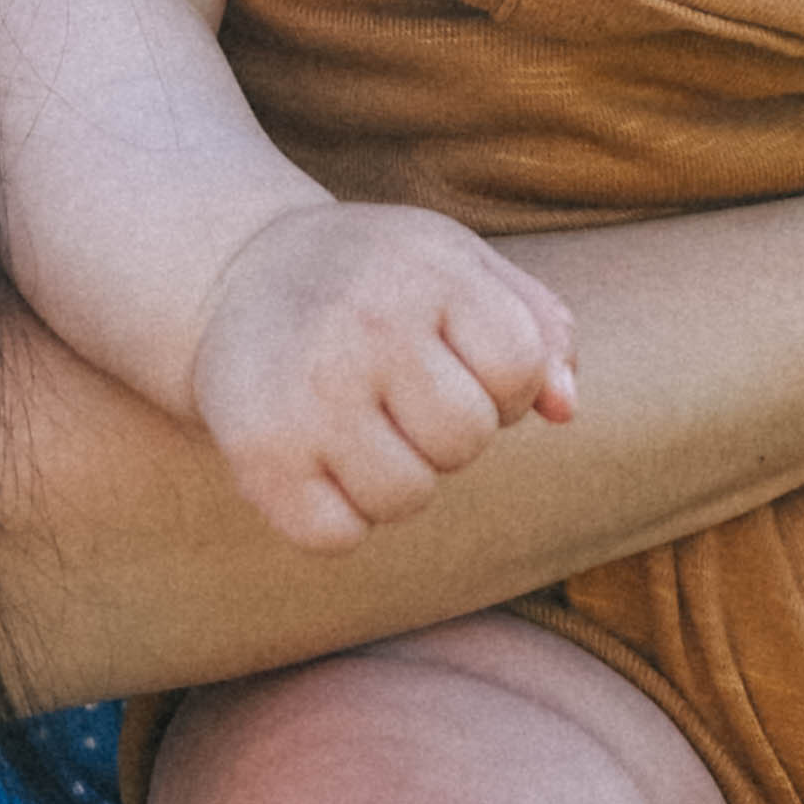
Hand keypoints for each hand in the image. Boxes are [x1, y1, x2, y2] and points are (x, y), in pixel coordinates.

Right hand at [191, 202, 576, 552]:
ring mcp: (308, 394)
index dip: (507, 385)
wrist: (238, 274)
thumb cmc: (378, 279)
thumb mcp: (463, 267)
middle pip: (466, 439)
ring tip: (362, 424)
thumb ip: (538, 328)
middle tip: (404, 395)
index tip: (464, 365)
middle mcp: (367, 327)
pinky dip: (338, 516)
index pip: (520, 367)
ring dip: (397, 478)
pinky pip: (337, 536)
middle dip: (451, 432)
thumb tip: (565, 410)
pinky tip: (319, 458)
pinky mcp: (258, 454)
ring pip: (406, 497)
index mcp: (431, 270)